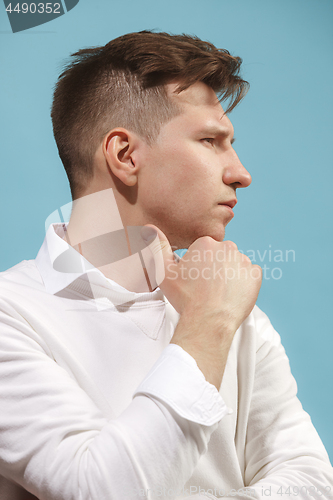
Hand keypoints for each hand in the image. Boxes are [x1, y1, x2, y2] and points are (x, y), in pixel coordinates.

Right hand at [141, 225, 261, 388]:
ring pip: (235, 264)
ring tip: (219, 292)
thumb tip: (149, 227)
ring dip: (229, 274)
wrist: (209, 321)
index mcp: (206, 243)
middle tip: (206, 287)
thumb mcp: (164, 272)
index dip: (198, 265)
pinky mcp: (255, 275)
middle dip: (214, 267)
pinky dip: (243, 283)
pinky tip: (232, 294)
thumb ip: (158, 247)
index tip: (194, 278)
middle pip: (220, 255)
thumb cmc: (186, 298)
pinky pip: (249, 275)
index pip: (203, 249)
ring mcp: (243, 261)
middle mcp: (227, 247)